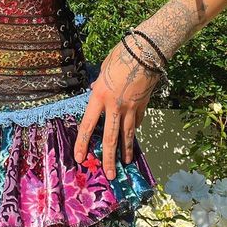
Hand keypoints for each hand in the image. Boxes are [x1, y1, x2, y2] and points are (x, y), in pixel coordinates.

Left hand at [74, 37, 160, 179]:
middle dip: (108, 158)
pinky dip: (134, 129)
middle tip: (108, 174)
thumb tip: (96, 90)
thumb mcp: (103, 69)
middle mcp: (115, 106)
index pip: (88, 125)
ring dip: (126, 150)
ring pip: (128, 134)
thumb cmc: (121, 55)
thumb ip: (99, 84)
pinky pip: (137, 121)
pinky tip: (133, 136)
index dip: (83, 143)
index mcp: (99, 96)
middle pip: (110, 137)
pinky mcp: (144, 106)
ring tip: (125, 164)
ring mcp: (132, 108)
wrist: (146, 52)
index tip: (80, 157)